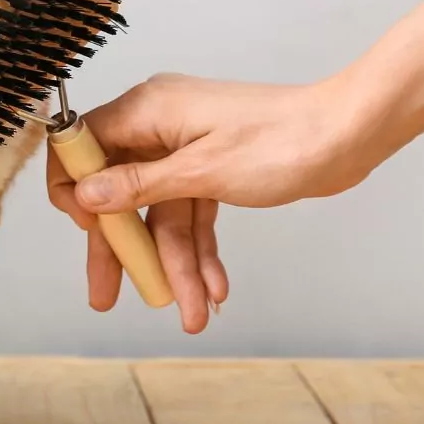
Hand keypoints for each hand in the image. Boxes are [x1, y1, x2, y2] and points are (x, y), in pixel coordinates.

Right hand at [46, 73, 391, 330]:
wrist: (348, 135)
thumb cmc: (282, 141)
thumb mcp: (203, 172)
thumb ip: (139, 185)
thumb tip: (86, 194)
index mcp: (148, 110)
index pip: (83, 144)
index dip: (75, 187)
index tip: (85, 230)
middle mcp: (159, 126)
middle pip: (119, 191)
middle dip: (121, 247)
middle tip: (106, 296)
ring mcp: (186, 149)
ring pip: (161, 213)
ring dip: (174, 262)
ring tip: (191, 313)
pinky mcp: (212, 169)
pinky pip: (192, 214)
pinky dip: (200, 250)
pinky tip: (213, 289)